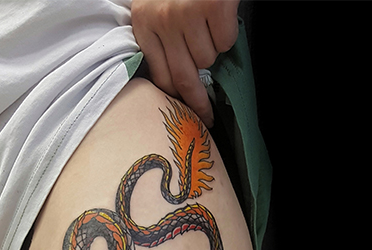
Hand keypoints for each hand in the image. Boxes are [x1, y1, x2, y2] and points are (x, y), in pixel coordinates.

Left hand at [131, 0, 239, 126]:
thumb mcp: (156, 8)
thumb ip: (160, 39)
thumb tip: (178, 82)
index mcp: (144, 23)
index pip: (159, 75)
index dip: (175, 97)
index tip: (186, 113)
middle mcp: (162, 21)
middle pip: (183, 77)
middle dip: (197, 102)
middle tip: (207, 116)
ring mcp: (186, 14)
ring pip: (207, 58)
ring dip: (213, 49)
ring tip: (208, 28)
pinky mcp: (212, 7)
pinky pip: (225, 41)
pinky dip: (227, 33)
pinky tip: (220, 17)